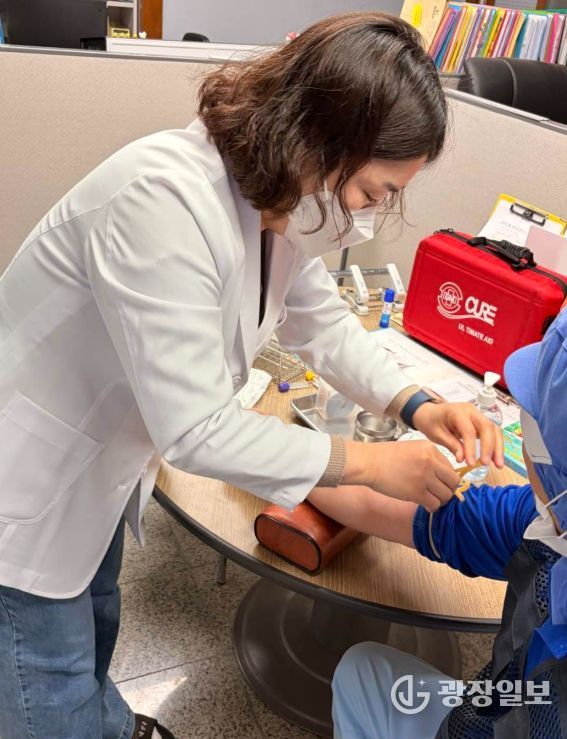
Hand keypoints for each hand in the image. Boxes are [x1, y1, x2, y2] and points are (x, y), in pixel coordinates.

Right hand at [344, 439, 459, 512]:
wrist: (368, 463)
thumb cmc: (385, 456)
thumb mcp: (412, 449)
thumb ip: (428, 459)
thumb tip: (442, 476)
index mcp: (430, 449)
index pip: (451, 468)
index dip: (446, 479)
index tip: (440, 484)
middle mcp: (431, 462)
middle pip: (453, 482)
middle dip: (448, 490)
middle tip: (438, 494)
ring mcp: (425, 477)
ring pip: (446, 495)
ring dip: (440, 500)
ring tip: (430, 499)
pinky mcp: (417, 492)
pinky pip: (434, 504)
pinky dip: (431, 507)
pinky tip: (424, 504)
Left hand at [412, 401, 504, 467]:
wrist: (430, 413)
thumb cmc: (432, 422)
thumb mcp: (436, 434)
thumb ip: (451, 445)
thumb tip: (463, 459)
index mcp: (457, 412)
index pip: (469, 430)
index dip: (471, 448)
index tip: (471, 463)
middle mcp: (471, 411)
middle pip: (487, 426)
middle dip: (490, 447)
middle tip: (487, 464)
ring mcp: (478, 415)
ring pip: (494, 429)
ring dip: (497, 447)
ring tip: (498, 465)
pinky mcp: (481, 422)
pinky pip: (492, 432)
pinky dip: (496, 445)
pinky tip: (495, 458)